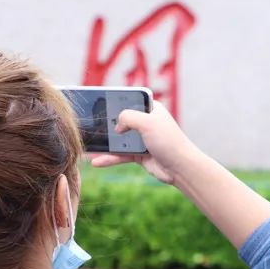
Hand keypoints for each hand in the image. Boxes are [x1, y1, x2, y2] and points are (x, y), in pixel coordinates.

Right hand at [88, 101, 203, 184]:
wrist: (181, 168)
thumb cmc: (168, 141)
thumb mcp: (147, 122)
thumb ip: (127, 117)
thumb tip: (116, 126)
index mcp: (150, 109)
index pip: (129, 100)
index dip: (115, 101)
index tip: (98, 102)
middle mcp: (146, 122)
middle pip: (121, 120)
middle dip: (106, 124)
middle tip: (88, 124)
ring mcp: (142, 139)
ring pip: (119, 139)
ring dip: (105, 144)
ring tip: (88, 146)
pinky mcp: (139, 154)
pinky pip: (120, 155)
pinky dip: (109, 158)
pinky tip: (97, 162)